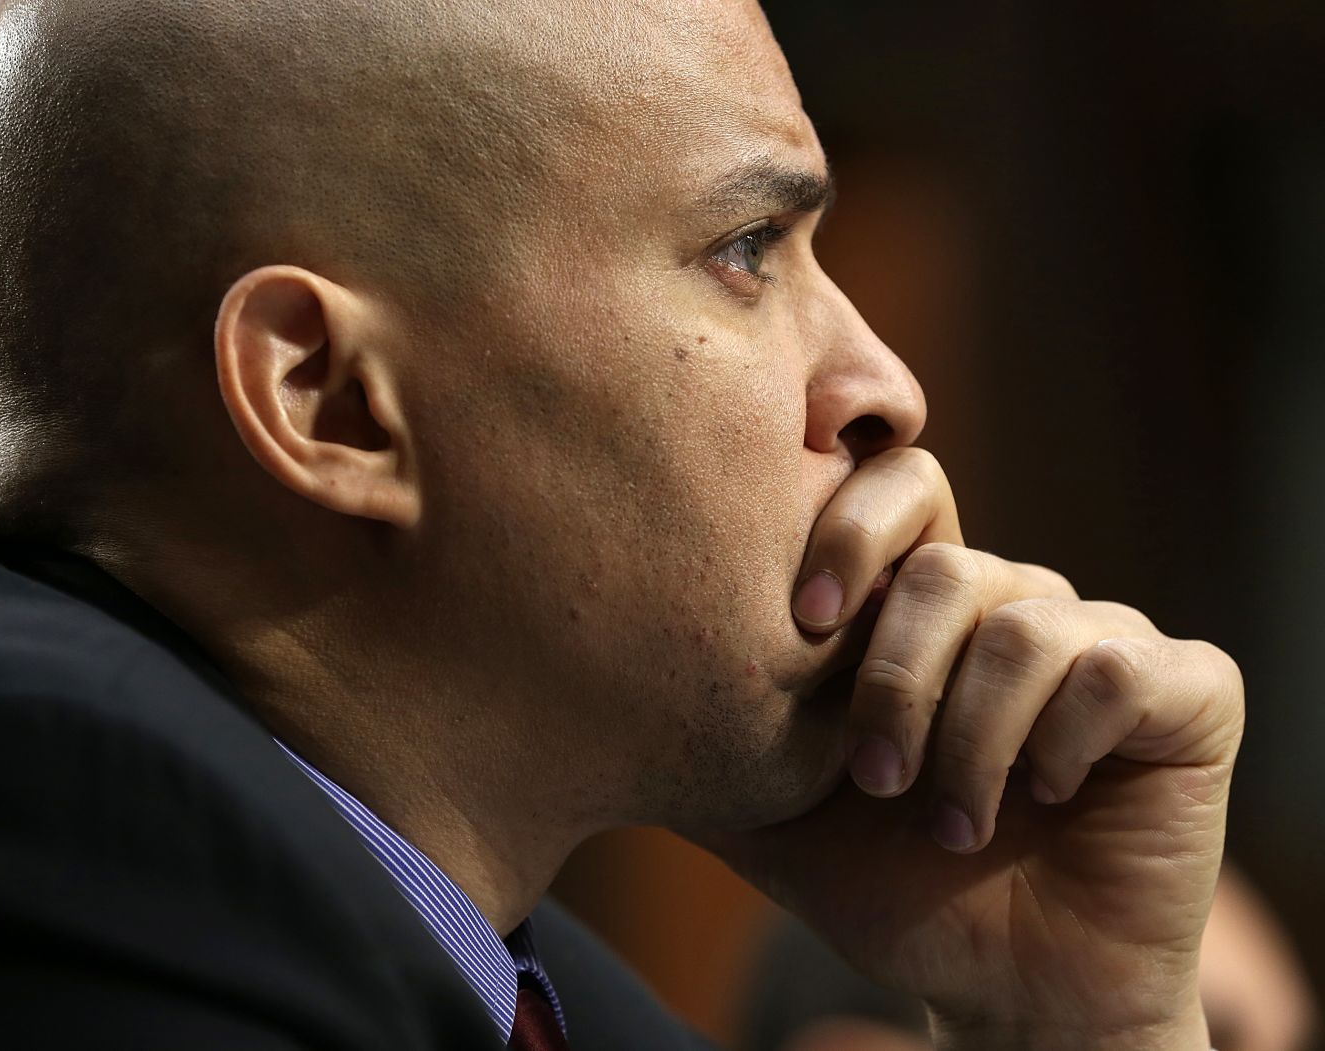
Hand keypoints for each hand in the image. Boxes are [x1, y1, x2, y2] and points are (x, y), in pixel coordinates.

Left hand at [698, 448, 1244, 1049]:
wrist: (1005, 993)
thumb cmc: (889, 893)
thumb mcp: (772, 810)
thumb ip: (702, 734)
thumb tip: (593, 686)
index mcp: (922, 611)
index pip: (896, 489)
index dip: (846, 530)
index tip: (798, 619)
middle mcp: (1013, 604)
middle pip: (947, 565)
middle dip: (894, 679)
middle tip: (873, 779)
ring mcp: (1102, 639)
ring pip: (1025, 623)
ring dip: (970, 741)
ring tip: (952, 824)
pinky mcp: (1184, 690)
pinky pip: (1118, 667)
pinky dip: (1063, 744)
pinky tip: (1047, 797)